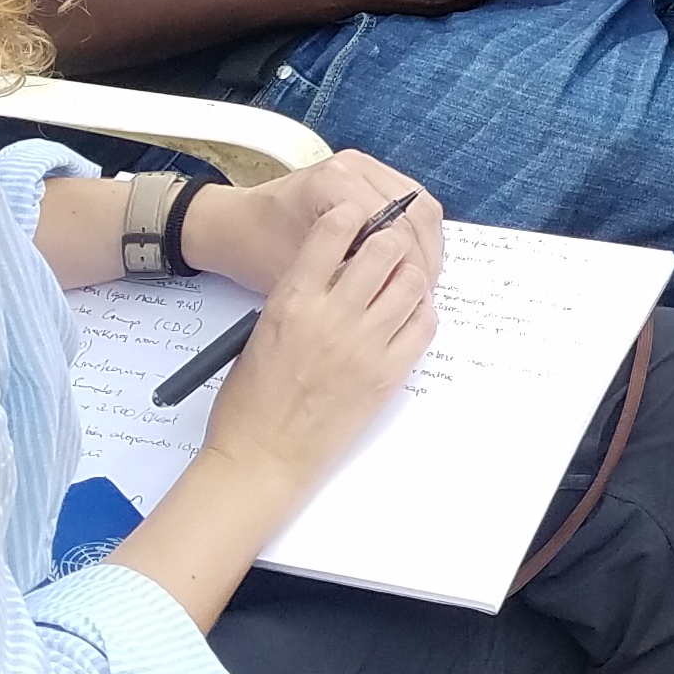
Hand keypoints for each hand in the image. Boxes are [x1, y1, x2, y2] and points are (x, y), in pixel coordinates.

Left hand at [177, 146, 439, 293]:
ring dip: (424, 242)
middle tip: (425, 290)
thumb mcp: (303, 273)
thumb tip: (399, 295)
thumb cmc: (256, 247)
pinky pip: (408, 201)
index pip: (400, 226)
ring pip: (420, 203)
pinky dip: (413, 231)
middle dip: (426, 254)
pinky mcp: (365, 173)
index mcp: (336, 185)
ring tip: (420, 278)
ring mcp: (362, 165)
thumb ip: (351, 279)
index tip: (416, 295)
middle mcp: (354, 166)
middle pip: (419, 209)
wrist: (231, 226)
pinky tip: (408, 259)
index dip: (414, 266)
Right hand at [199, 169, 437, 494]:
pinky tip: (407, 314)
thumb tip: (339, 268)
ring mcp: (365, 346)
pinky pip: (424, 324)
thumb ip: (300, 295)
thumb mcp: (260, 331)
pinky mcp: (389, 374)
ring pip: (412, 281)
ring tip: (398, 281)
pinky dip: (421, 310)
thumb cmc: (250, 401)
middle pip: (385, 247)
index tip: (358, 216)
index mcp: (292, 301)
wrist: (262, 458)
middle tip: (387, 246)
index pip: (334, 230)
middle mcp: (333, 317)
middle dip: (389, 238)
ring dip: (409, 273)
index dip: (351, 215)